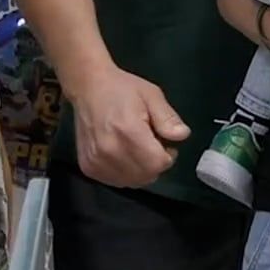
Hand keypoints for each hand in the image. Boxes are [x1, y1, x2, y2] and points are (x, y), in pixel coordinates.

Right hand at [63, 64, 189, 187]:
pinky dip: (124, 173)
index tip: (165, 144)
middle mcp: (110, 150)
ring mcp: (96, 161)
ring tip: (136, 148)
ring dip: (140, 170)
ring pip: (131, 182)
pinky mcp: (88, 167)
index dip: (167, 156)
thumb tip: (182, 135)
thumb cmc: (121, 89)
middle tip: (152, 145)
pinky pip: (115, 181)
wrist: (87, 88)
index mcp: (128, 131)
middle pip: (146, 176)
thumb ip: (168, 118)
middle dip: (155, 164)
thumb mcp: (152, 95)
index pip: (157, 163)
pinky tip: (122, 154)